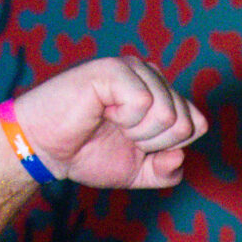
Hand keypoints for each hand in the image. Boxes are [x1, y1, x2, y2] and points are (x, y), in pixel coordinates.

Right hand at [10, 57, 207, 189]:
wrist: (46, 150)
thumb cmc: (87, 154)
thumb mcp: (138, 172)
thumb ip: (166, 171)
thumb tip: (180, 156)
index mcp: (161, 95)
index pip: (196, 124)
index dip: (167, 149)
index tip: (137, 146)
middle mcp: (150, 76)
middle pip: (185, 121)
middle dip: (154, 143)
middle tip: (122, 135)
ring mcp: (133, 69)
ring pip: (168, 113)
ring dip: (139, 133)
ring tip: (112, 123)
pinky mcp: (113, 68)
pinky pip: (143, 102)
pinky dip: (125, 119)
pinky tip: (104, 112)